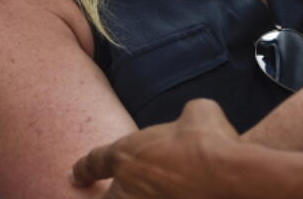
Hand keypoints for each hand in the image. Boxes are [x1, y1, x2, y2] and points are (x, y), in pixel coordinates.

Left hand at [71, 99, 240, 197]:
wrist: (227, 170)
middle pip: (104, 198)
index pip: (94, 163)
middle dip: (105, 193)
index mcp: (126, 154)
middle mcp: (127, 186)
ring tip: (148, 190)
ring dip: (132, 195)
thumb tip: (191, 120)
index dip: (83, 170)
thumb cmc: (209, 137)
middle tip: (106, 191)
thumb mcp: (197, 112)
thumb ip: (185, 117)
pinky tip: (172, 193)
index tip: (75, 176)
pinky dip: (160, 198)